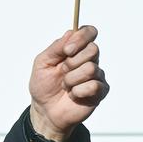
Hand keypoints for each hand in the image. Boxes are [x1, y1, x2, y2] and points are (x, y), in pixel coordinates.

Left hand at [28, 25, 106, 140]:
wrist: (45, 110)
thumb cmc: (43, 85)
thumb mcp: (42, 62)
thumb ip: (56, 47)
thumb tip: (71, 33)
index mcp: (76, 49)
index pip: (89, 32)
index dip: (81, 37)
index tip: (67, 50)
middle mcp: (89, 59)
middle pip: (93, 49)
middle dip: (72, 62)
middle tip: (62, 72)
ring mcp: (96, 75)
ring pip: (91, 68)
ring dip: (72, 79)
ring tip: (65, 86)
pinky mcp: (100, 91)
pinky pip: (94, 86)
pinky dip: (78, 91)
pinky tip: (73, 95)